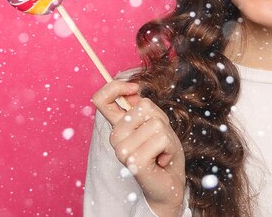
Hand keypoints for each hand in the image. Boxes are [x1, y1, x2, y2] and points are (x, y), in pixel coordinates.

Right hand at [92, 80, 185, 216]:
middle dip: (160, 119)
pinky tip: (162, 159)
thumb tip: (133, 90)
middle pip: (141, 108)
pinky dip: (170, 147)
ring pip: (155, 124)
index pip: (101, 99)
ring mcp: (122, 151)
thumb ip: (142, 107)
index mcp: (117, 126)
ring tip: (161, 150)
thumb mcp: (156, 122)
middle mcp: (115, 138)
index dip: (115, 87)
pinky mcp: (134, 162)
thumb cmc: (163, 152)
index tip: (134, 88)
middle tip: (159, 139)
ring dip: (167, 136)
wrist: (169, 184)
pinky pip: (161, 139)